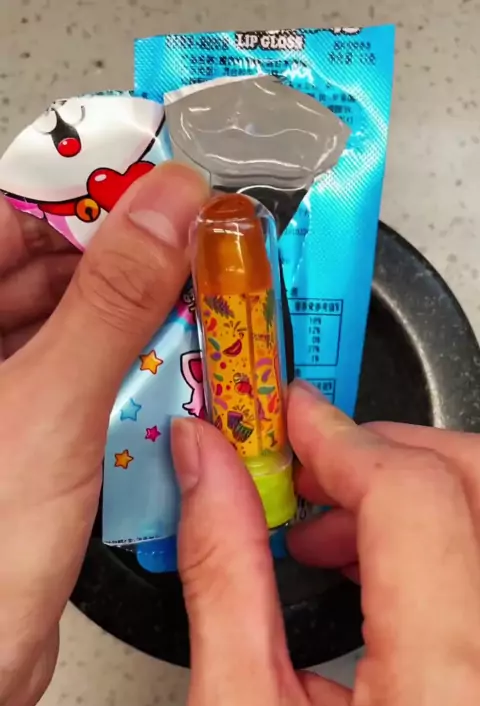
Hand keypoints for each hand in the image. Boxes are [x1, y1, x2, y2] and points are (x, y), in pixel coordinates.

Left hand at [0, 164, 207, 705]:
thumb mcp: (49, 406)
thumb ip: (109, 300)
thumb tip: (164, 212)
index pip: (5, 216)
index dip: (84, 191)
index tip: (156, 181)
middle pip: (37, 267)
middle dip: (119, 253)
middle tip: (190, 244)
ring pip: (62, 324)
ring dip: (128, 314)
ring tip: (188, 301)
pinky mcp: (20, 441)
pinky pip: (76, 379)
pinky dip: (121, 369)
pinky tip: (163, 369)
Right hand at [172, 381, 479, 705]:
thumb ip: (227, 577)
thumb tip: (211, 470)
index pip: (415, 506)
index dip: (344, 439)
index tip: (294, 421)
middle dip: (392, 451)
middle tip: (314, 464)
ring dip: (420, 490)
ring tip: (334, 528)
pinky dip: (445, 534)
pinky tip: (386, 565)